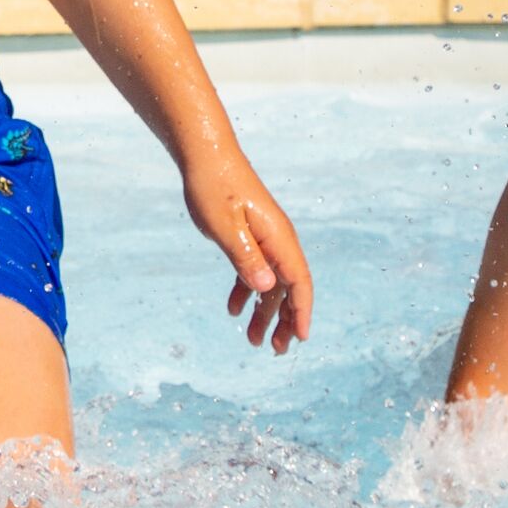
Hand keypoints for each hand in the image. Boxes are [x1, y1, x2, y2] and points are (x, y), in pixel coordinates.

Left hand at [184, 150, 313, 352]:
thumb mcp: (224, 226)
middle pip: (289, 288)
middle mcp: (277, 240)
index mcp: (277, 238)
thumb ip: (246, 258)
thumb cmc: (214, 188)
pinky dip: (247, 292)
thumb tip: (268, 288)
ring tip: (254, 341)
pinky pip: (255, 270)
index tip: (300, 339)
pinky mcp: (251, 236)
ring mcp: (265, 238)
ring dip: (265, 312)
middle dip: (286, 320)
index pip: (298, 282)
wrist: (206, 156)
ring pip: (271, 283)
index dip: (301, 312)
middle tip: (278, 351)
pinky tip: (234, 310)